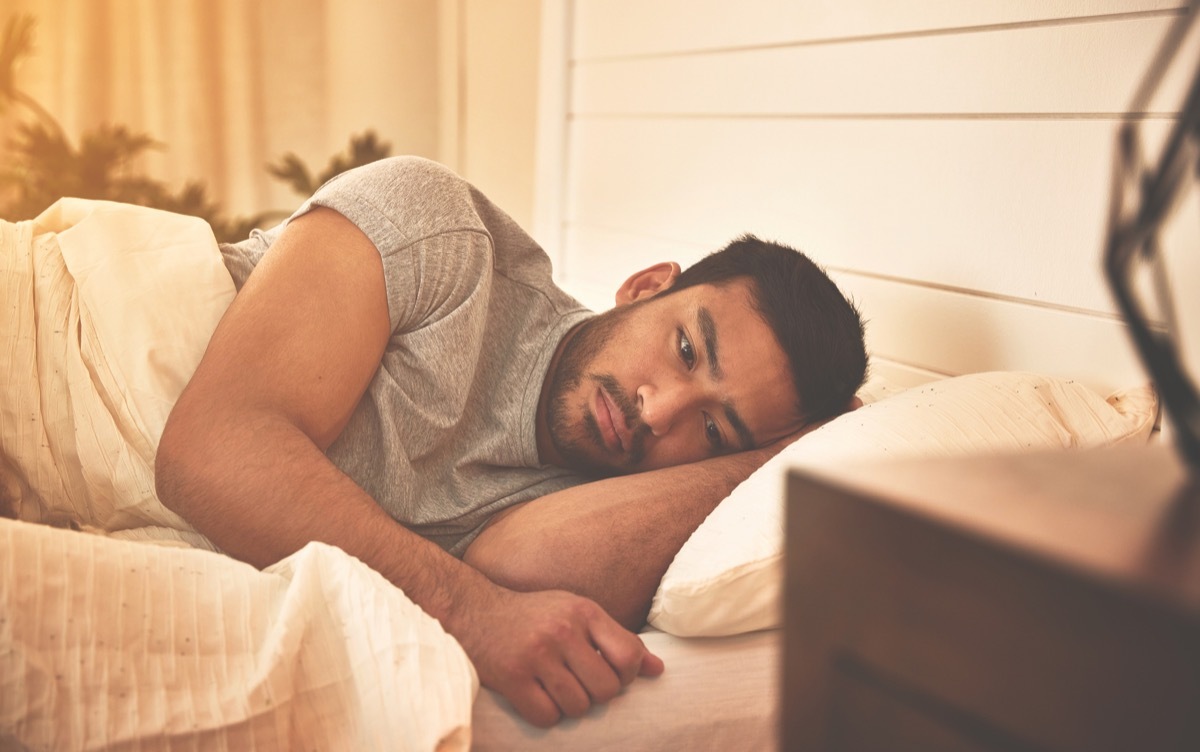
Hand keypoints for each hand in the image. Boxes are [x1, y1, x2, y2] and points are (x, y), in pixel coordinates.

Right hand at [458, 586, 663, 726]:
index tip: (610, 674)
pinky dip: (546, 715)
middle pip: (606, 690)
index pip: (628, 656)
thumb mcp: (577, 613)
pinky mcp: (512, 677)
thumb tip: (657, 669)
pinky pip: (546, 717)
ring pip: (577, 707)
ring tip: (557, 688)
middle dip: (597, 695)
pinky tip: (537, 697)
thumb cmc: (535, 615)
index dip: (627, 676)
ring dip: (570, 706)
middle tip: (580, 684)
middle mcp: (561, 631)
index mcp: (584, 611)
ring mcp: (536, 655)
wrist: (474, 611)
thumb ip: (617, 638)